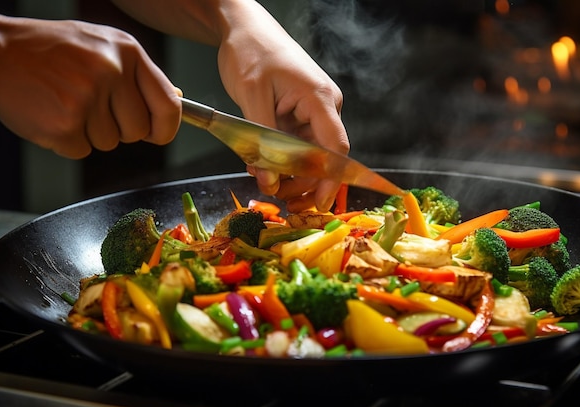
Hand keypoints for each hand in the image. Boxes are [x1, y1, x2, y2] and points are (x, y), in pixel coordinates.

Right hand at [0, 16, 180, 158]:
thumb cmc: (50, 49)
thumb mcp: (102, 46)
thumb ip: (138, 74)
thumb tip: (176, 100)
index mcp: (127, 52)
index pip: (168, 105)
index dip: (166, 128)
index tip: (158, 135)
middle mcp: (110, 72)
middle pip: (138, 131)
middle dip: (119, 129)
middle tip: (92, 107)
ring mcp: (87, 99)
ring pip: (110, 143)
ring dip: (90, 133)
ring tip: (67, 103)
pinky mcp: (64, 125)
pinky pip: (82, 150)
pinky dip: (68, 140)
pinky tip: (53, 113)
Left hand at [215, 4, 349, 212]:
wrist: (244, 27)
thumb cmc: (251, 51)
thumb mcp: (251, 96)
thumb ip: (261, 142)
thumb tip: (269, 182)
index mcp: (319, 98)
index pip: (335, 149)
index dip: (330, 180)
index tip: (319, 204)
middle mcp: (324, 107)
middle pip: (323, 158)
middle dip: (302, 183)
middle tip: (278, 198)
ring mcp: (313, 112)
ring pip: (309, 156)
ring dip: (290, 174)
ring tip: (266, 183)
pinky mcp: (300, 116)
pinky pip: (297, 146)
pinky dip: (282, 161)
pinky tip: (264, 168)